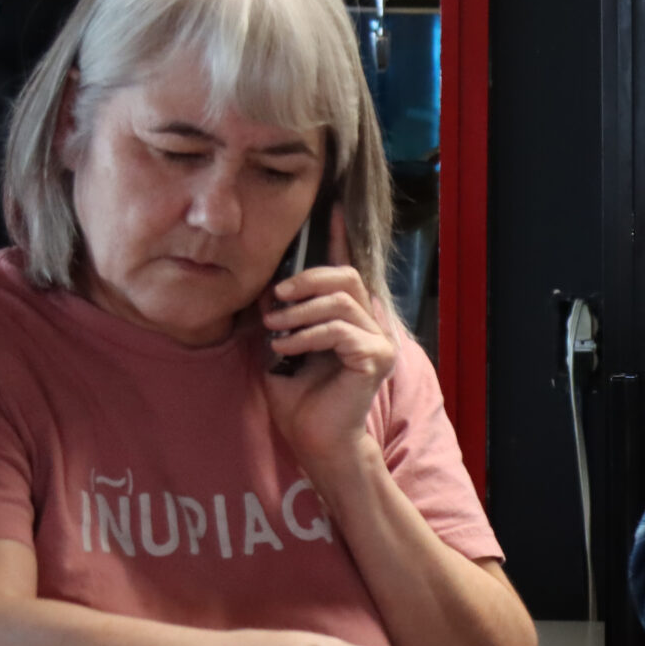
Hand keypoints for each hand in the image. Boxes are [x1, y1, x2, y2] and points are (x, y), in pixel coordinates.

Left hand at [261, 209, 398, 479]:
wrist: (314, 438)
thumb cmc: (298, 396)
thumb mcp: (282, 343)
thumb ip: (282, 314)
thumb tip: (267, 285)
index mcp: (348, 316)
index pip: (346, 268)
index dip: (338, 237)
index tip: (330, 206)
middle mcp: (369, 323)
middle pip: (346, 276)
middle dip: (306, 280)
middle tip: (275, 298)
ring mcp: (377, 340)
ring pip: (339, 301)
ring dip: (299, 312)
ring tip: (274, 329)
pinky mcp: (375, 358)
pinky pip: (340, 331)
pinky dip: (308, 336)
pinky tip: (288, 349)